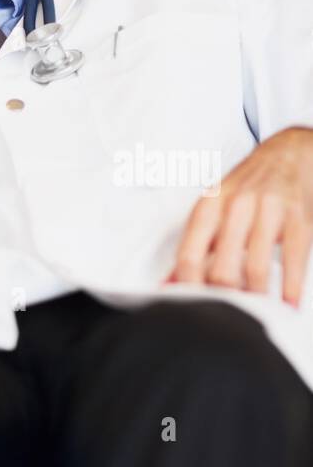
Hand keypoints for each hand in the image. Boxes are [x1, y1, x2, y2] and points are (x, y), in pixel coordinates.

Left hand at [165, 127, 312, 305]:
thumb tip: (167, 286)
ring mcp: (269, 212)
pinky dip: (290, 289)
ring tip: (254, 312)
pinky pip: (294, 261)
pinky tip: (288, 305)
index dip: (188, 289)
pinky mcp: (299, 219)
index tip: (192, 308)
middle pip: (222, 269)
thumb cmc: (244, 188)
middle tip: (226, 314)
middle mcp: (236, 207)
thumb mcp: (211, 211)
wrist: (288, 153)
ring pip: (256, 269)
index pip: (189, 258)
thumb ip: (192, 249)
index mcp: (208, 207)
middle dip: (223, 298)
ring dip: (255, 298)